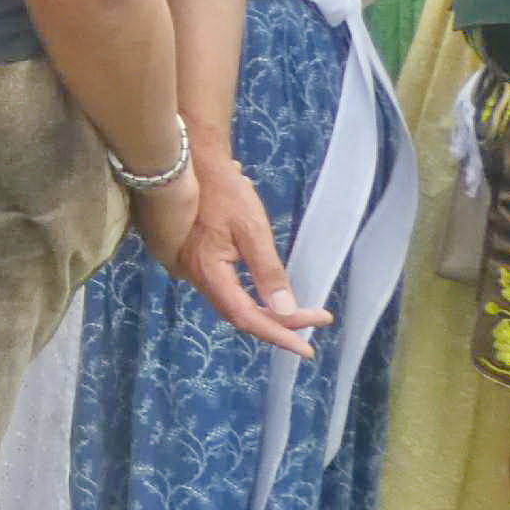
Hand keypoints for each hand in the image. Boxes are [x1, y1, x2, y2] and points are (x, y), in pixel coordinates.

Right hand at [170, 146, 330, 356]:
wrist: (193, 162)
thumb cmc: (224, 191)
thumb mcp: (252, 227)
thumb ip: (268, 271)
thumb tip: (285, 309)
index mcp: (208, 271)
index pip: (246, 317)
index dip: (278, 333)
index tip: (309, 347)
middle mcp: (196, 277)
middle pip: (239, 314)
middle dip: (278, 324)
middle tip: (316, 321)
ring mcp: (193, 270)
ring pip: (232, 304)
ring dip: (266, 314)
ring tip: (301, 316)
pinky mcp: (196, 261)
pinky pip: (226, 291)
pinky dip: (251, 299)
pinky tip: (269, 299)